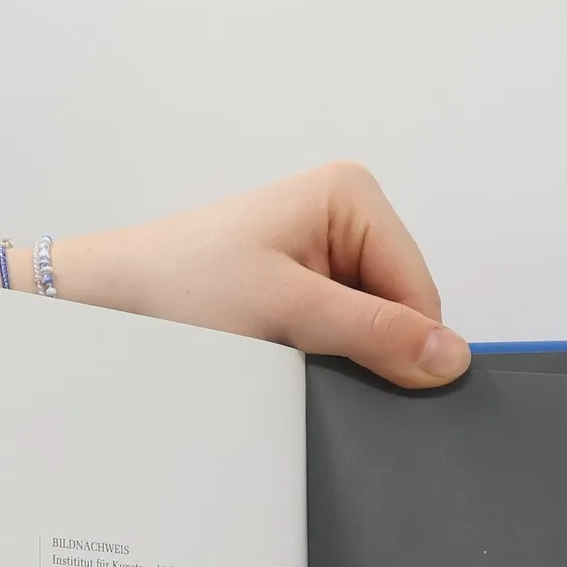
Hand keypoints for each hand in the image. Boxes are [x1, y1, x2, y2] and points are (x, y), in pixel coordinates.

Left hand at [0, 162, 471, 390]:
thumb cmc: (183, 287)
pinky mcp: (299, 283)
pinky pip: (339, 333)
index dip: (400, 345)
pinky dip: (316, 353)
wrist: (115, 300)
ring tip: (282, 350)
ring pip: (371, 328)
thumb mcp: (290, 315)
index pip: (421, 293)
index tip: (354, 370)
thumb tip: (451, 358)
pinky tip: (277, 352)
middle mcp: (344, 215)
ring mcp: (323, 251)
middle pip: (399, 311)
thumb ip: (376, 335)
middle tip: (303, 356)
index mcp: (352, 196)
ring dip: (335, 353)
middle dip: (364, 347)